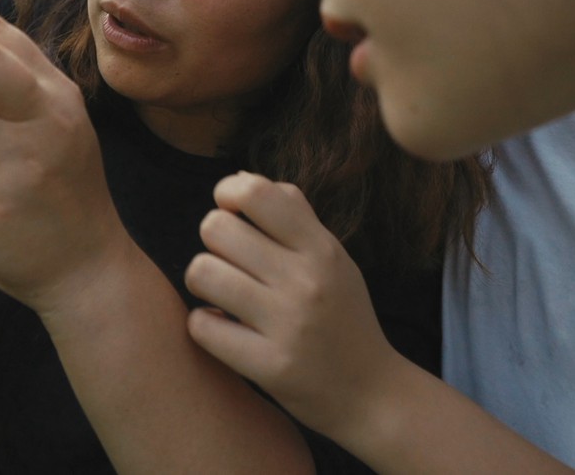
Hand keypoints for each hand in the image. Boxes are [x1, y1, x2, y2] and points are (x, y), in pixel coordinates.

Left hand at [184, 172, 398, 436]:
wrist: (372, 395)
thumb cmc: (343, 318)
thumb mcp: (334, 259)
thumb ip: (294, 217)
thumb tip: (241, 179)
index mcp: (322, 249)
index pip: (257, 192)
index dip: (228, 194)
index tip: (232, 213)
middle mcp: (306, 281)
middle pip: (216, 228)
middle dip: (213, 243)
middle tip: (228, 264)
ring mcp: (288, 325)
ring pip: (202, 273)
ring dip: (203, 283)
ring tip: (222, 296)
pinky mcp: (270, 366)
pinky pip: (202, 326)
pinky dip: (204, 326)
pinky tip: (224, 330)